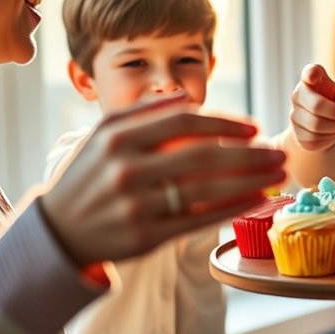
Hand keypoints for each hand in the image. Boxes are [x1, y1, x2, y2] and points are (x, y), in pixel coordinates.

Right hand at [40, 96, 286, 266]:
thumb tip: (186, 96)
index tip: (254, 128)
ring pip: (205, 190)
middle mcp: (125, 169)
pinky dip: (231, 209)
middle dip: (249, 154)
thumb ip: (141, 113)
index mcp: (117, 137)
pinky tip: (255, 200)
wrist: (56, 232)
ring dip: (249, 181)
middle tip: (278, 153)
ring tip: (276, 175)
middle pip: (202, 156)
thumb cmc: (88, 177)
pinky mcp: (144, 237)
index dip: (224, 123)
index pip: (183, 121)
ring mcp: (135, 205)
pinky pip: (197, 220)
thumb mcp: (101, 136)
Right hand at [289, 63, 334, 151]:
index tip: (313, 76)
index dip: (311, 74)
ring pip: (316, 125)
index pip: (310, 72)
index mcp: (311, 80)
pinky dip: (328, 138)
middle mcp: (298, 95)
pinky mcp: (296, 134)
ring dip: (334, 127)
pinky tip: (329, 133)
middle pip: (316, 105)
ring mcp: (294, 115)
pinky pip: (314, 139)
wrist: (325, 128)